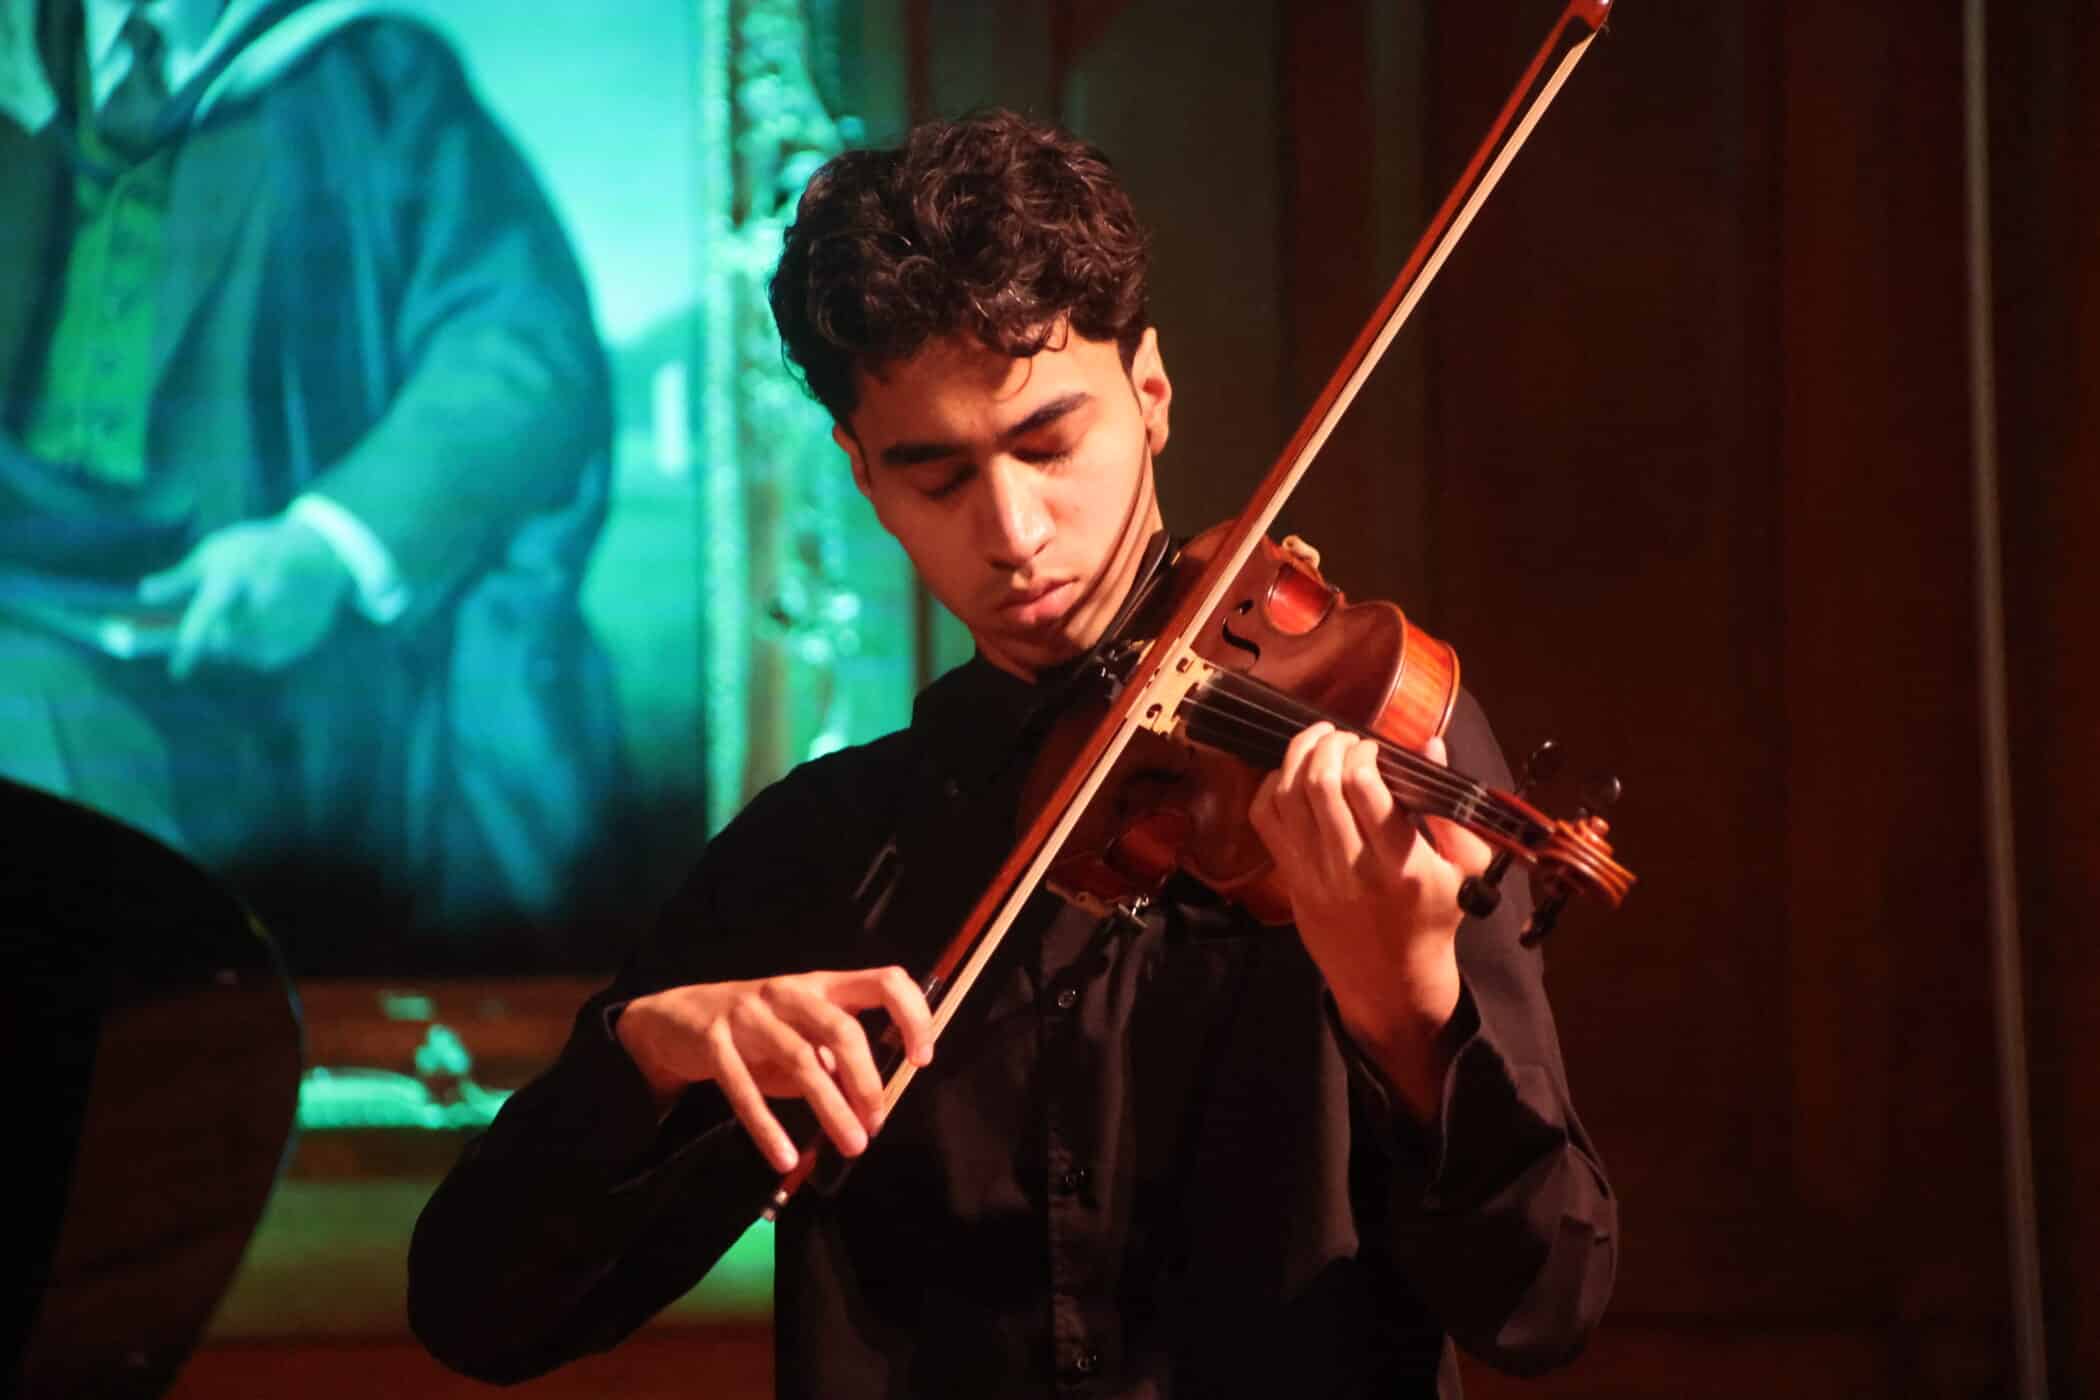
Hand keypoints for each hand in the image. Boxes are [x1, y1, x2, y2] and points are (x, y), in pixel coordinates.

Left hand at [138, 514, 353, 678]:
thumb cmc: (256, 549)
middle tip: (223, 616)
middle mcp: (266, 601)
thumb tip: (145, 593)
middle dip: (215, 634)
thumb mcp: (216, 553)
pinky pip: (264, 657)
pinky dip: (255, 645)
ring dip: (234, 640)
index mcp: (238, 575)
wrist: (320, 552)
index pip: (207, 617)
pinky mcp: (301, 639)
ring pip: (243, 651)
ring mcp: (287, 622)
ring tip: (248, 610)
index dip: (190, 646)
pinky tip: (266, 621)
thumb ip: (182, 578)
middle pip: (224, 640)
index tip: (176, 673)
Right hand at [614, 967, 935, 1172]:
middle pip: (843, 1029)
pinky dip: (767, 1126)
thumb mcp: (801, 1037)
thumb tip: (871, 1101)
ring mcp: (749, 1013)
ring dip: (831, 1108)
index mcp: (822, 984)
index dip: (912, 1015)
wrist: (673, 1019)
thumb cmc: (755, 1032)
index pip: (884, 981)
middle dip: (867, 1081)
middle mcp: (791, 991)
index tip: (921, 1059)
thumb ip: (834, 1060)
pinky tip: (785, 1156)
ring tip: (852, 1145)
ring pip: (802, 1061)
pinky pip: (744, 1089)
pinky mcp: (714, 1041)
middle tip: (876, 1123)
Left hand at [1249, 722, 1491, 1109]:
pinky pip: (1265, 821)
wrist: (1392, 982)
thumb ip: (1446, 805)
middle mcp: (1352, 868)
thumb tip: (1430, 744)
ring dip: (1298, 756)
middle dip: (1328, 745)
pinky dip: (1272, 787)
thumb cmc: (1433, 918)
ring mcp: (1315, 876)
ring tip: (1318, 741)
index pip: (1364, 787)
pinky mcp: (1292, 882)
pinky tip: (1293, 775)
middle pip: (1320, 785)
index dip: (1363, 752)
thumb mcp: (1463, 868)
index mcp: (1402, 864)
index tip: (1373, 747)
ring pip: (1288, 798)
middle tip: (1341, 737)